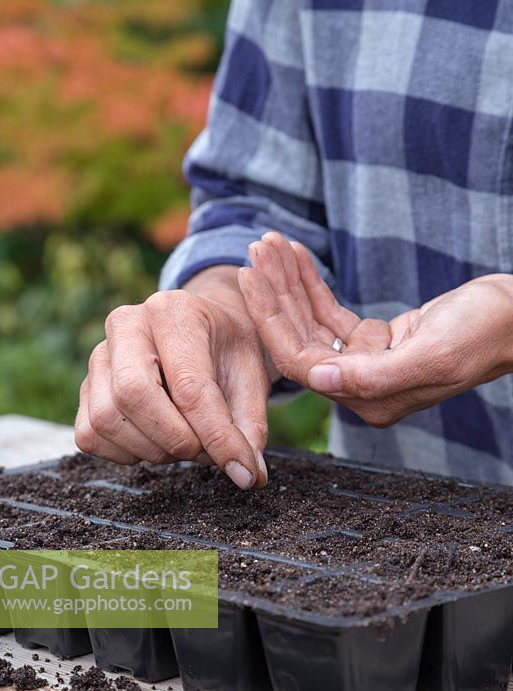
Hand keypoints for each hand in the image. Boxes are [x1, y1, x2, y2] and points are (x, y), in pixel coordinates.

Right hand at [75, 267, 269, 488]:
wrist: (206, 329)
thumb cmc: (228, 349)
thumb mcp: (252, 376)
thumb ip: (251, 424)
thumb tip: (246, 474)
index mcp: (174, 312)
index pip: (189, 386)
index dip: (216, 436)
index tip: (242, 468)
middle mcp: (126, 326)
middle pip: (132, 396)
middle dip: (176, 440)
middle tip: (206, 450)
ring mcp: (98, 356)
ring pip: (106, 420)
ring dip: (153, 450)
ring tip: (187, 442)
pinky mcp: (86, 388)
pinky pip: (90, 435)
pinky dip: (126, 453)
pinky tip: (157, 441)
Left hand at [238, 232, 512, 426]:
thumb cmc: (485, 333)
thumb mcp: (432, 354)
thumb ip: (373, 376)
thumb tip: (316, 380)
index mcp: (370, 399)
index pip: (302, 363)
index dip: (272, 320)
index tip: (252, 276)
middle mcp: (362, 387)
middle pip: (301, 339)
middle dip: (276, 293)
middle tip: (258, 249)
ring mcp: (367, 364)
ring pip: (312, 323)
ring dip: (290, 283)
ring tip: (271, 244)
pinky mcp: (376, 342)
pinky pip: (332, 312)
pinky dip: (313, 284)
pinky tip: (297, 257)